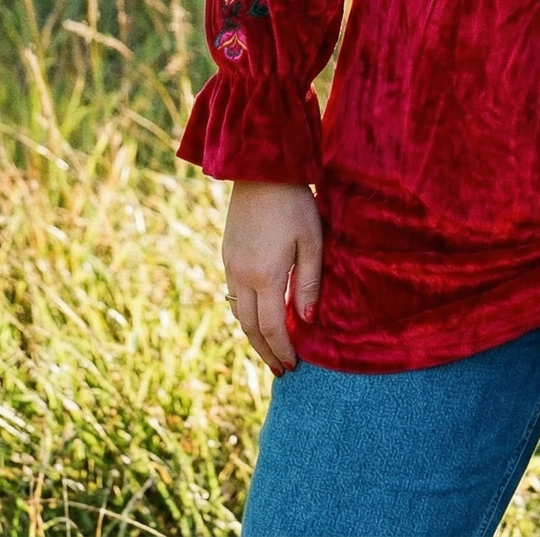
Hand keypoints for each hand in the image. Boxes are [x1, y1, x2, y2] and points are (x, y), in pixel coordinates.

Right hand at [222, 181, 322, 376]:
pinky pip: (232, 295)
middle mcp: (242, 276)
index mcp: (265, 275)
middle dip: (266, 352)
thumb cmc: (295, 204)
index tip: (293, 366)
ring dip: (253, 336)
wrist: (260, 170)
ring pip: (238, 314)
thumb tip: (306, 322)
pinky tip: (257, 316)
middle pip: (250, 328)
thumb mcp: (312, 241)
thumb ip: (309, 283)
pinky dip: (245, 314)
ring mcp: (230, 265)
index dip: (282, 350)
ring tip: (270, 349)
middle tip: (281, 369)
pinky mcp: (227, 254)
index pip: (271, 327)